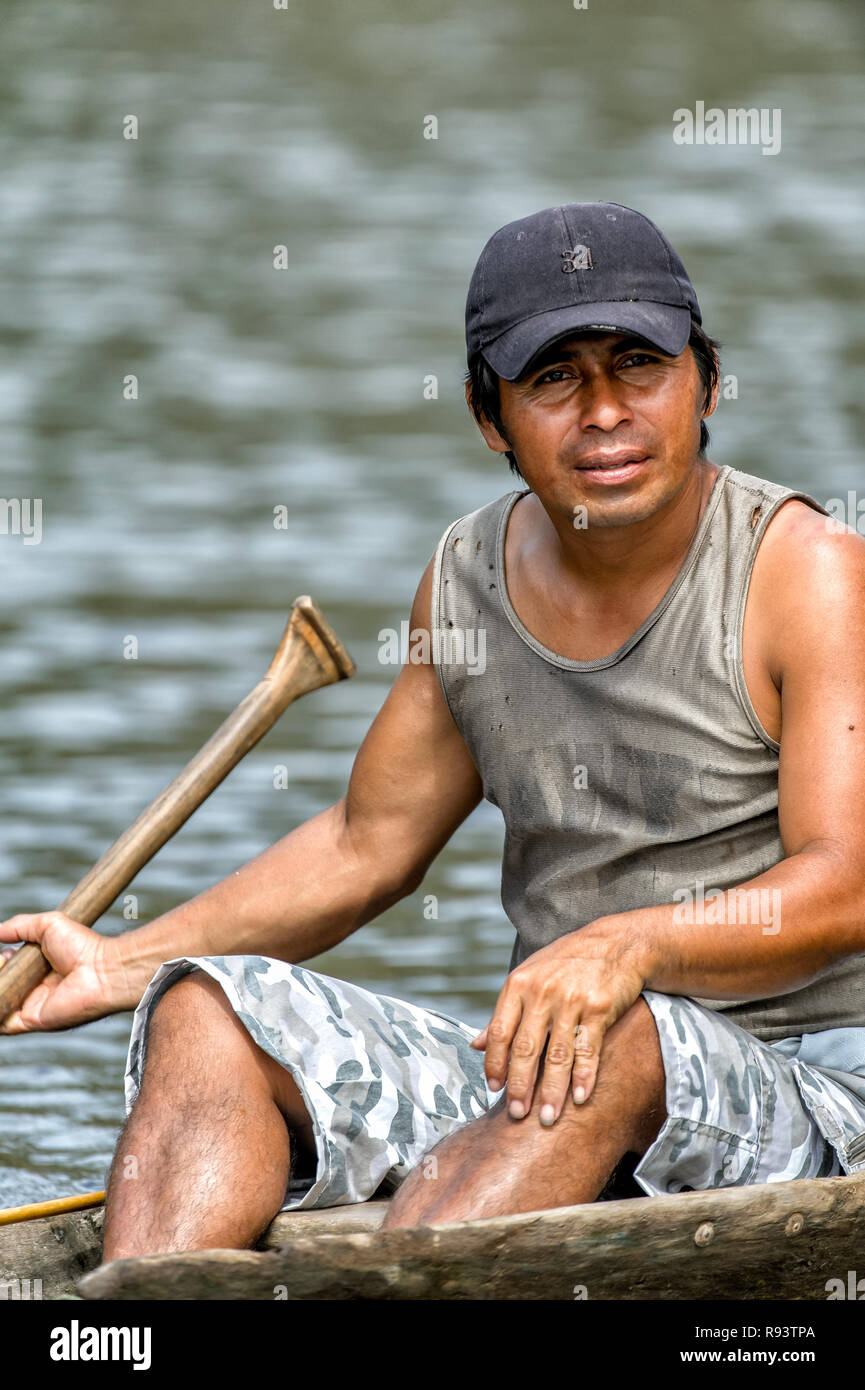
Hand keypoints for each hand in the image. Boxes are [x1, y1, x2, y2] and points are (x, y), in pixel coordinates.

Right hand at [0, 911, 137, 1032]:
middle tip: (4, 961)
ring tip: (2, 970)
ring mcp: (32, 1007)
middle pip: (3, 987)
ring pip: (0, 1004)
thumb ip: (20, 926)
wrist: (101, 968)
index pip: (8, 970)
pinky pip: (2, 1024)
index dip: (1, 962)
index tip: (7, 954)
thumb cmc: (83, 947)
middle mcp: (34, 991)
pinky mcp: (31, 1021)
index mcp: (39, 971)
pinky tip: (0, 987)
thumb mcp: (48, 925)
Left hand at [470, 921, 645, 1125]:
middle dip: (520, 1086)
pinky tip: (580, 1098)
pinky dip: (584, 1077)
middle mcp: (542, 992)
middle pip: (526, 1048)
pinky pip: (588, 1050)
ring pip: (557, 1055)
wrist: (616, 944)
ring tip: (548, 1118)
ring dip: (552, 1091)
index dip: (495, 1064)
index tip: (494, 1090)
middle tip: (517, 1114)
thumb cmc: (566, 964)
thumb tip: (474, 1046)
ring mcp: (572, 1000)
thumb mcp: (528, 978)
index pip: (500, 1033)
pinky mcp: (599, 1008)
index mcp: (518, 985)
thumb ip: (503, 1014)